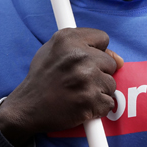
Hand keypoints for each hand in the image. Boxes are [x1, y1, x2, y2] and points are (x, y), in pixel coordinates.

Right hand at [0, 27, 122, 146]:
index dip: (96, 51)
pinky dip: (98, 108)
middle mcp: (79, 56)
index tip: (85, 61)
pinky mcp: (91, 100)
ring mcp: (87, 79)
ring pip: (111, 84)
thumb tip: (119, 59)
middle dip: (99, 73)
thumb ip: (84, 46)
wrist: (27, 107)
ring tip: (78, 93)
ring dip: (98, 91)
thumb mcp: (53, 50)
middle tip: (79, 81)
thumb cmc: (42, 79)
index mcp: (68, 39)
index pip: (103, 38)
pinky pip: (108, 103)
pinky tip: (81, 105)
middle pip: (111, 63)